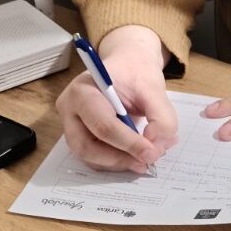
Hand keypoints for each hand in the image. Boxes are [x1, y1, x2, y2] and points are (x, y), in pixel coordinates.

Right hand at [55, 25, 177, 173]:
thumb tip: (155, 148)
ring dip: (118, 163)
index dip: (129, 143)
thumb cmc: (135, 72)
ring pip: (88, 156)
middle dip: (119, 158)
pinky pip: (93, 157)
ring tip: (143, 159)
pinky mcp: (78, 135)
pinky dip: (115, 161)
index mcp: (83, 90)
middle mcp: (70, 109)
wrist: (126, 66)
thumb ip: (161, 117)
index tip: (153, 153)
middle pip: (87, 146)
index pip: (103, 125)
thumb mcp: (154, 88)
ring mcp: (70, 124)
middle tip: (147, 161)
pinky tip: (134, 156)